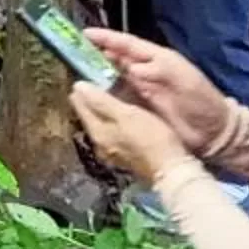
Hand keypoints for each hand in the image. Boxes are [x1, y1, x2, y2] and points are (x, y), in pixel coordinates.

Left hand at [69, 81, 193, 184]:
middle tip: (92, 86)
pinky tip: (119, 119)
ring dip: (100, 113)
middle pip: (89, 118)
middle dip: (89, 103)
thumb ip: (101, 101)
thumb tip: (78, 87)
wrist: (170, 169)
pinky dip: (111, 123)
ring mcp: (111, 152)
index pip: (81, 107)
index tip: (81, 80)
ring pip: (99, 127)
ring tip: (105, 99)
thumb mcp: (126, 114)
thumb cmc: (150, 137)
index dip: (82, 92)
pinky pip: (110, 134)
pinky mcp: (123, 156)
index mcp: (97, 132)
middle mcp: (99, 144)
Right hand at [85, 27, 232, 151]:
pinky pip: (115, 100)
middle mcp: (144, 72)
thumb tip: (130, 65)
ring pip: (110, 79)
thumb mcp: (183, 78)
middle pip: (113, 59)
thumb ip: (158, 69)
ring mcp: (140, 91)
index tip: (83, 34)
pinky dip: (101, 97)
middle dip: (92, 55)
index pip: (125, 44)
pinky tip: (88, 99)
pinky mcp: (138, 110)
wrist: (213, 132)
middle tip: (69, 54)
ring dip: (93, 76)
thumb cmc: (201, 100)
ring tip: (72, 74)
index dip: (105, 39)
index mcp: (155, 59)